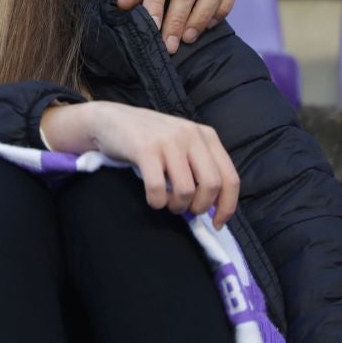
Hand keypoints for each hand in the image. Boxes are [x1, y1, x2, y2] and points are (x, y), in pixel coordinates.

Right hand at [40, 100, 239, 225]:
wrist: (110, 119)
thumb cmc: (148, 138)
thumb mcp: (182, 144)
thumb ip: (200, 166)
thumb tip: (215, 206)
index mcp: (206, 136)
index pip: (230, 178)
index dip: (227, 206)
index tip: (217, 223)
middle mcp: (191, 135)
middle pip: (212, 185)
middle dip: (200, 207)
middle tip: (186, 210)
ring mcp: (168, 141)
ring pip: (186, 190)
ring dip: (176, 205)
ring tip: (167, 203)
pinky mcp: (145, 149)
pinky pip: (158, 188)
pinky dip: (156, 201)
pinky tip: (153, 199)